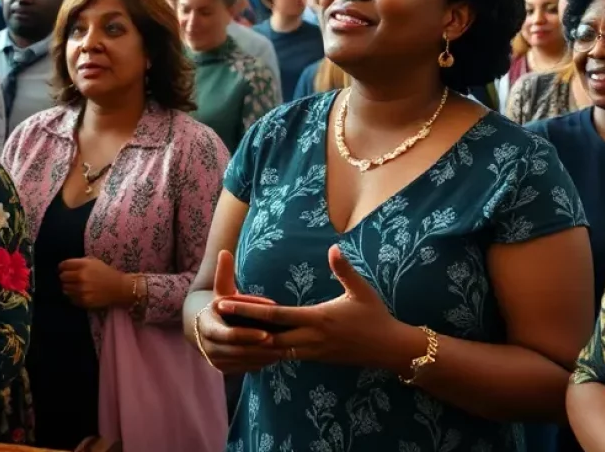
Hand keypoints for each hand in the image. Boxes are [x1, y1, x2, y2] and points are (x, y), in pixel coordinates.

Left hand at [59, 257, 131, 309]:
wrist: (119, 287)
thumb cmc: (106, 272)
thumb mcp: (94, 262)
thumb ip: (80, 262)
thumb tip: (65, 267)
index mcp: (84, 265)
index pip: (64, 265)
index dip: (62, 266)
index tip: (63, 269)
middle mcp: (81, 277)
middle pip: (62, 277)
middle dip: (65, 277)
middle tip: (70, 278)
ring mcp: (81, 290)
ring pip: (65, 289)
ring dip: (69, 287)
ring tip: (76, 286)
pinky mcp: (83, 301)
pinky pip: (71, 298)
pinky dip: (74, 296)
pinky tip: (81, 293)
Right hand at [195, 250, 281, 374]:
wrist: (204, 325)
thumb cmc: (220, 304)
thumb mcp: (221, 289)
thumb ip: (224, 273)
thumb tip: (224, 251)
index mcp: (207, 327)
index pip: (228, 335)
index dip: (247, 335)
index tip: (268, 333)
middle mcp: (209, 347)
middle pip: (237, 351)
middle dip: (260, 349)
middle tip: (283, 344)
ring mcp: (216, 360)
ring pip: (242, 362)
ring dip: (262, 358)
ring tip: (284, 350)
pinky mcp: (224, 368)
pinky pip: (243, 368)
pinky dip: (259, 363)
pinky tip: (276, 357)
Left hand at [217, 245, 413, 370]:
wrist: (388, 349)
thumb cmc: (375, 316)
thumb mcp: (361, 290)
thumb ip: (344, 269)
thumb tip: (333, 247)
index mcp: (317, 320)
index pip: (275, 315)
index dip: (248, 310)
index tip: (226, 303)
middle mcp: (310, 339)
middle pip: (266, 336)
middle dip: (240, 328)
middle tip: (215, 320)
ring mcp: (311, 351)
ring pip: (274, 348)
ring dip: (252, 341)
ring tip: (228, 331)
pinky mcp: (314, 357)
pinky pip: (285, 354)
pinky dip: (268, 348)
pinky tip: (255, 343)